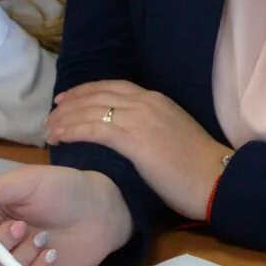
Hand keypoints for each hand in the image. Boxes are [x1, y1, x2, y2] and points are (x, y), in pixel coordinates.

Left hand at [44, 80, 228, 217]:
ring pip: (91, 110)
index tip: (66, 99)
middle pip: (97, 94)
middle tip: (50, 115)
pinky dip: (72, 130)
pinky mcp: (134, 140)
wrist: (217, 178)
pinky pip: (94, 129)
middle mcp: (146, 102)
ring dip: (65, 119)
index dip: (85, 91)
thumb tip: (130, 134)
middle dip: (69, 103)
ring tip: (49, 130)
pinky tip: (59, 137)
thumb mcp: (173, 133)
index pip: (112, 87)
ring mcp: (140, 119)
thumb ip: (150, 126)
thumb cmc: (198, 166)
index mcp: (156, 99)